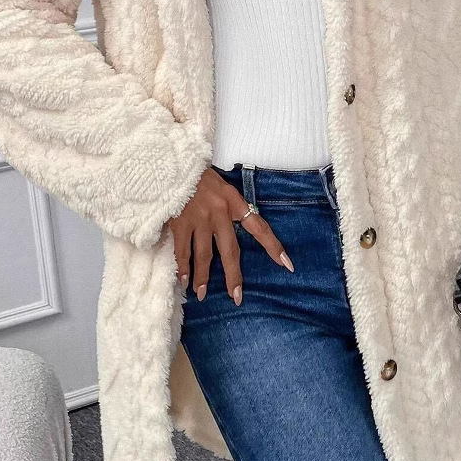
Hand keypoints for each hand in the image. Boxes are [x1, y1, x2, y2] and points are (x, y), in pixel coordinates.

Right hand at [169, 167, 293, 304]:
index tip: (287, 265)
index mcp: (234, 202)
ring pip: (203, 255)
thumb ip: (231, 207)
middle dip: (233, 275)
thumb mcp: (222, 187)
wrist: (174, 164)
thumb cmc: (199, 177)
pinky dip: (182, 266)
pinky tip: (183, 280)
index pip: (259, 227)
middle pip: (229, 250)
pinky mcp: (180, 222)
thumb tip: (242, 225)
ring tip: (201, 294)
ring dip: (202, 276)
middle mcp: (219, 212)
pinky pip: (182, 249)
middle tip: (236, 296)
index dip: (273, 246)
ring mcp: (199, 218)